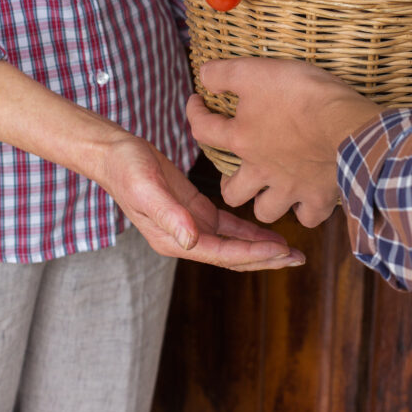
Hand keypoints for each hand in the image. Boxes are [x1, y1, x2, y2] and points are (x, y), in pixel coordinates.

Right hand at [98, 133, 305, 269]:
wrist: (113, 153)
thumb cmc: (126, 168)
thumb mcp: (146, 188)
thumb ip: (169, 215)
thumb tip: (191, 239)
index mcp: (174, 239)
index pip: (222, 253)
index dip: (253, 254)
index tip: (281, 251)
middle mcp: (185, 237)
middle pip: (232, 256)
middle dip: (265, 258)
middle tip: (298, 258)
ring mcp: (191, 225)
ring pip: (233, 244)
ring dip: (261, 248)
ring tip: (291, 250)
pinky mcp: (195, 209)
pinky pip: (228, 226)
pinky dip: (248, 231)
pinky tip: (268, 232)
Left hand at [186, 58, 379, 227]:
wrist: (346, 124)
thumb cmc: (301, 95)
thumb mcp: (256, 72)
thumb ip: (224, 73)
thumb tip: (203, 75)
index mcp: (240, 138)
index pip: (202, 129)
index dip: (194, 112)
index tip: (197, 101)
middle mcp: (260, 170)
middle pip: (232, 192)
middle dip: (230, 183)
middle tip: (238, 169)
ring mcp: (289, 188)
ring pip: (266, 210)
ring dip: (265, 201)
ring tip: (271, 188)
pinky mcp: (319, 196)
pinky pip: (307, 217)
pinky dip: (305, 210)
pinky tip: (308, 197)